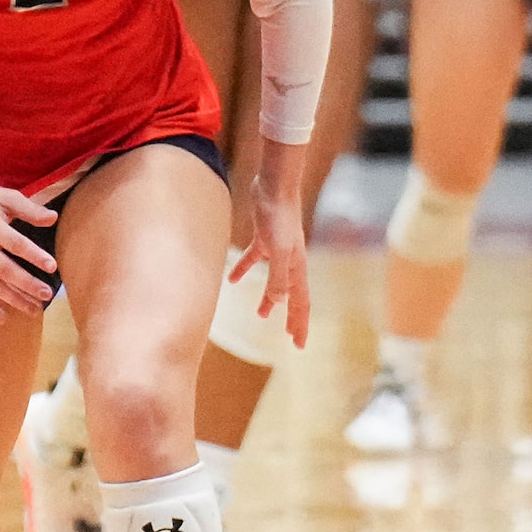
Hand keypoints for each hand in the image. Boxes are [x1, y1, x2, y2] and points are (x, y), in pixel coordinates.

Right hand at [0, 178, 59, 323]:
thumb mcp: (6, 196)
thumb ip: (30, 209)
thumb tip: (54, 218)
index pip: (15, 243)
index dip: (33, 256)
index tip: (52, 267)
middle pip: (4, 269)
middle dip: (27, 284)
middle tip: (47, 294)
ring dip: (13, 299)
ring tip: (34, 310)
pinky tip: (2, 318)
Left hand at [237, 150, 311, 350]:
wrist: (275, 185)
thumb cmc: (279, 217)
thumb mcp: (278, 252)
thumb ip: (278, 279)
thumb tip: (277, 305)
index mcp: (297, 267)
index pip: (300, 303)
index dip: (300, 325)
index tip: (299, 345)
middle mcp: (291, 261)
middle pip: (291, 295)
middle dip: (291, 317)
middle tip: (289, 337)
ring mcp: (278, 249)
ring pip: (274, 281)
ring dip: (268, 299)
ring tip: (260, 315)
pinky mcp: (264, 237)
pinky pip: (255, 260)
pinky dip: (245, 270)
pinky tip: (231, 278)